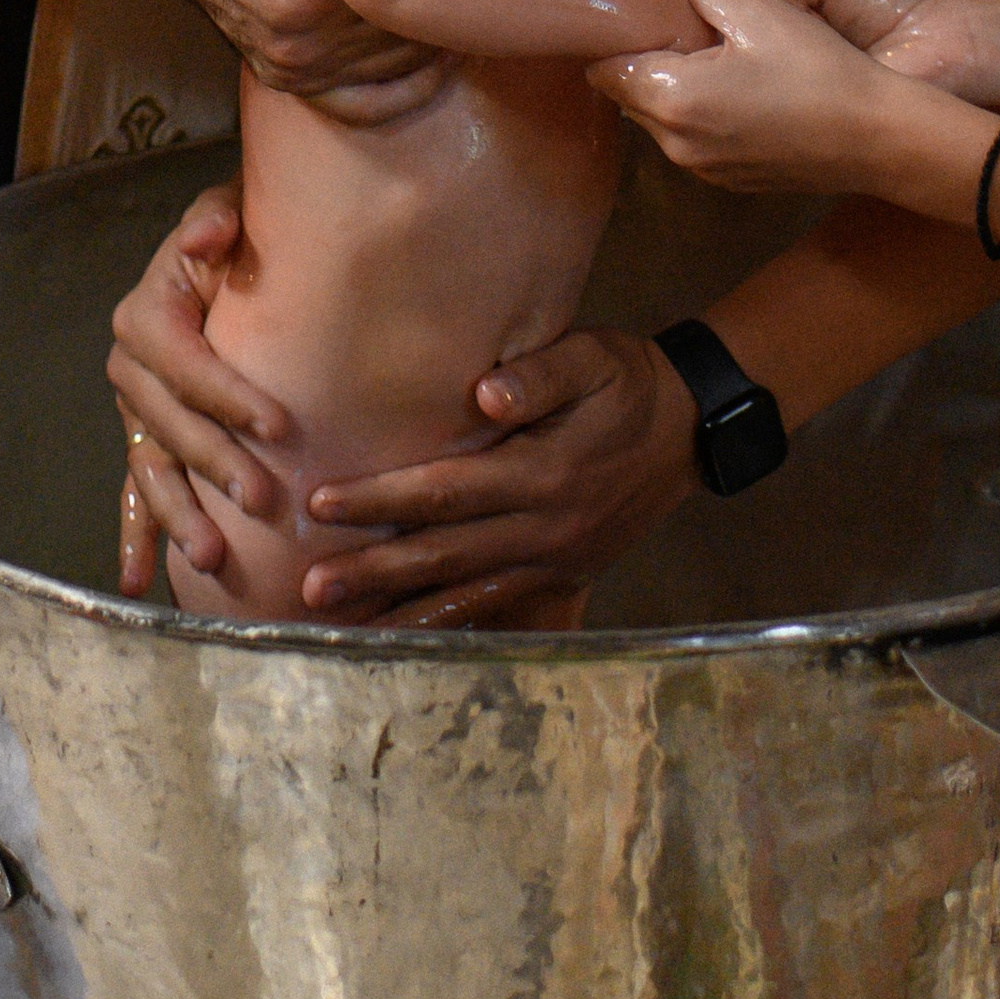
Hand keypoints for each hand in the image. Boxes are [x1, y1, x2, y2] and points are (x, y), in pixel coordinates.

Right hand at [109, 183, 279, 594]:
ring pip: (151, 471)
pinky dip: (137, 537)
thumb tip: (204, 239)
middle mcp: (131, 367)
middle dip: (215, 465)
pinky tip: (138, 583)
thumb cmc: (242, 237)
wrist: (233, 256)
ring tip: (213, 558)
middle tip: (262, 500)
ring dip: (178, 517)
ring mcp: (135, 412)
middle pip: (170, 426)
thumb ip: (219, 218)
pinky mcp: (144, 441)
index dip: (228, 395)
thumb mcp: (230, 210)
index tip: (281, 424)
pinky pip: (136, 492)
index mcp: (148, 314)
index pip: (186, 363)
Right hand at [125, 0, 440, 97]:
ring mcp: (286, 66)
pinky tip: (427, 62)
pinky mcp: (280, 71)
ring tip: (465, 3)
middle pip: (403, 41)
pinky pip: (355, 102)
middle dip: (445, 8)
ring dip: (430, 45)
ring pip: (388, 74)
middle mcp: (295, 45)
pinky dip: (396, 88)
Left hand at [296, 329, 699, 624]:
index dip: (381, 498)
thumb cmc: (628, 382)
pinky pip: (495, 608)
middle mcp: (543, 528)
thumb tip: (486, 393)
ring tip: (340, 627)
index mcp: (543, 473)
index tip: (322, 502)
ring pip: (464, 595)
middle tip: (310, 588)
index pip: (446, 490)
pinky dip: (447, 627)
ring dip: (400, 612)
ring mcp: (552, 560)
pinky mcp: (559, 576)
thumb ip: (541, 375)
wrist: (689, 429)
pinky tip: (405, 641)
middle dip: (373, 571)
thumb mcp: (595, 358)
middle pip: (444, 555)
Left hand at [594, 0, 978, 203]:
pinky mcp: (727, 180)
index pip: (604, 68)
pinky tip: (743, 85)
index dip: (619, 34)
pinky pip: (691, 137)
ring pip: (659, 116)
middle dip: (647, 54)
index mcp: (672, 99)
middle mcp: (675, 144)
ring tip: (722, 49)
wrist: (878, 138)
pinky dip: (699, 109)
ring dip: (673, 82)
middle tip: (691, 20)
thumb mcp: (757, 13)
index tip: (645, 8)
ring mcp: (701, 169)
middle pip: (628, 92)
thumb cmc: (819, 68)